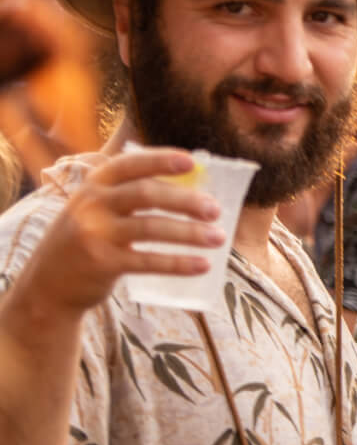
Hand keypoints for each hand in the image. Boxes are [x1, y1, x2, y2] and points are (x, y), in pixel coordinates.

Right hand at [13, 149, 222, 315]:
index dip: (161, 160)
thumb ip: (131, 194)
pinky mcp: (101, 263)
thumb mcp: (97, 208)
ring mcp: (94, 233)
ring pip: (151, 228)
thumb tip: (193, 187)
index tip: (192, 163)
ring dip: (190, 233)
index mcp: (95, 184)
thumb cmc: (88, 238)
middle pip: (146, 194)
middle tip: (216, 210)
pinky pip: (147, 261)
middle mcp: (92, 204)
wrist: (48, 283)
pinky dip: (179, 263)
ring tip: (219, 238)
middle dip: (185, 201)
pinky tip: (202, 265)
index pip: (130, 164)